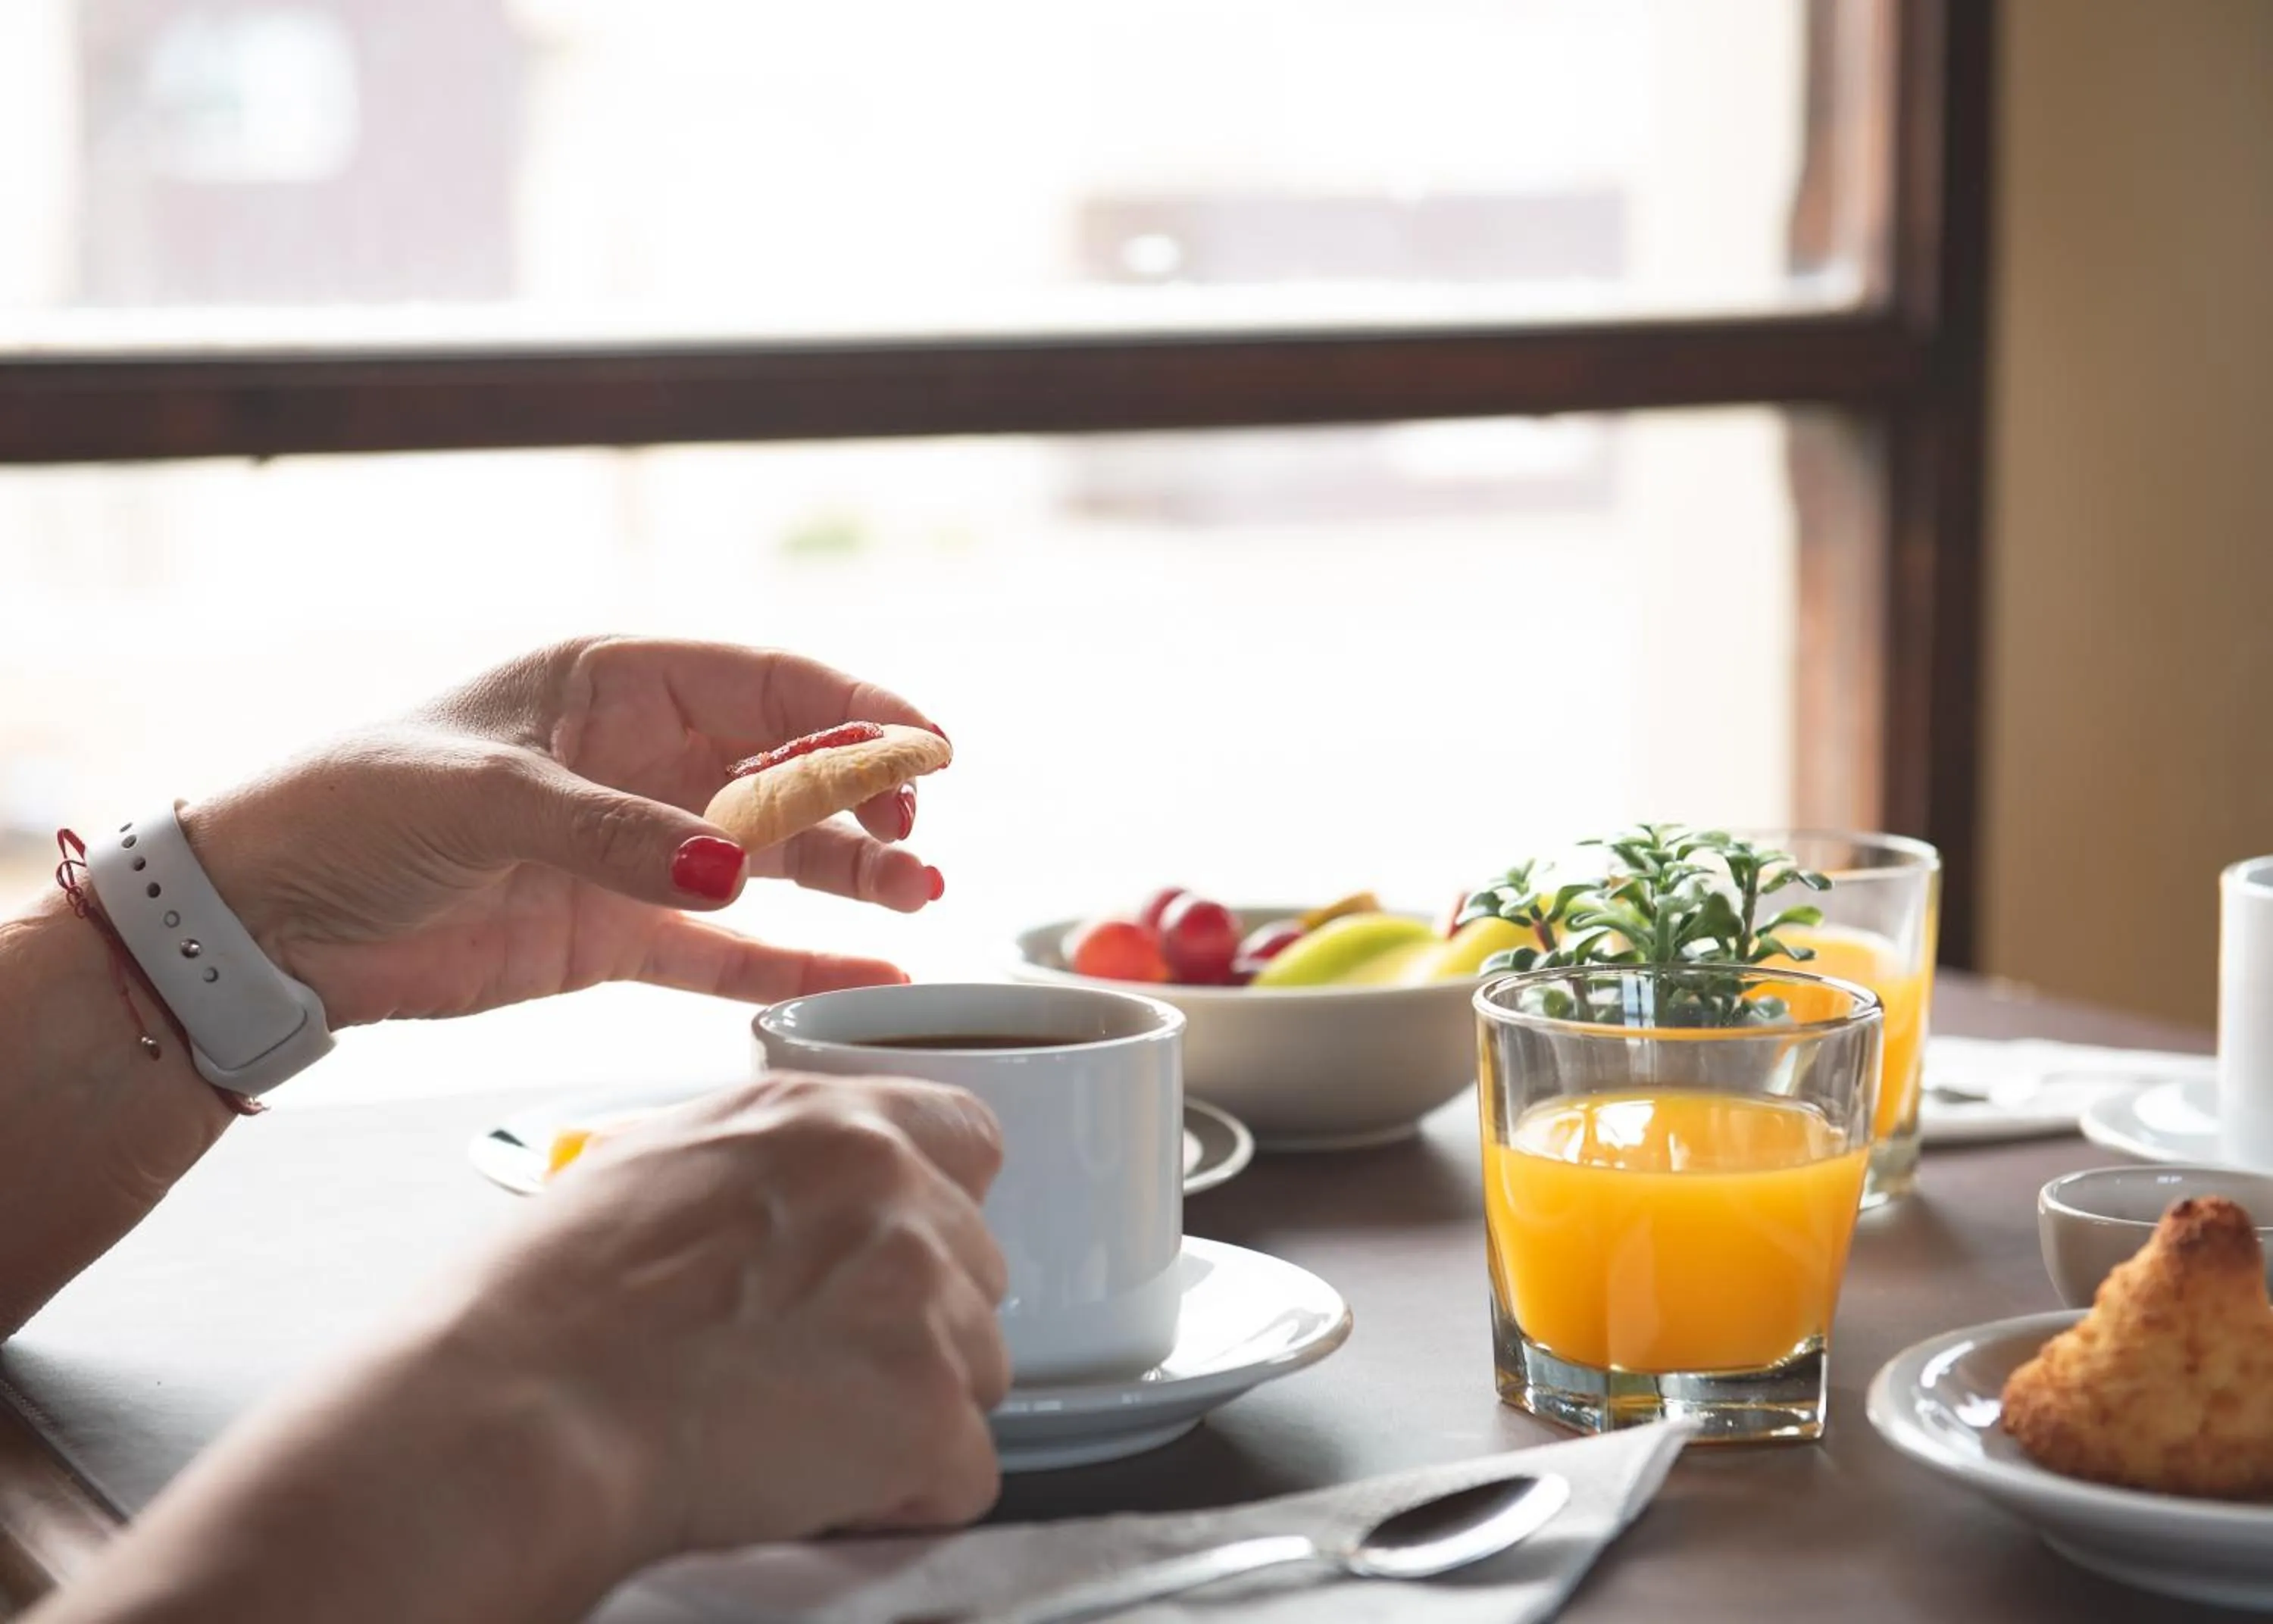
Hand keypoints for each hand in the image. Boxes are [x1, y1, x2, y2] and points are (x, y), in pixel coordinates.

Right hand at [19, 1073, 1010, 1623]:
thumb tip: (806, 1185)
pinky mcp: (926, 1404)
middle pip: (978, 1269)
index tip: (887, 1266)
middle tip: (804, 1367)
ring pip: (981, 1368)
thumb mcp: (657, 1160)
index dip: (936, 1216)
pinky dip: (903, 1495)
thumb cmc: (547, 1308)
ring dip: (910, 1409)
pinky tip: (811, 1482)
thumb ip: (770, 1159)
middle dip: (916, 1327)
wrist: (518, 1417)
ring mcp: (919, 1290)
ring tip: (792, 1424)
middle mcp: (890, 1183)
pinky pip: (966, 1470)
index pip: (970, 1141)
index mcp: (826, 1117)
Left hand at [176, 637, 948, 1026]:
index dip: (853, 708)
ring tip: (918, 897)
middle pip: (786, 771)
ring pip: (772, 860)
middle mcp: (640, 760)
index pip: (763, 682)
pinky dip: (797, 963)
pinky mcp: (617, 934)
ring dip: (849, 877)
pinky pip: (728, 951)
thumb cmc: (356, 808)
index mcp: (612, 685)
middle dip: (863, 798)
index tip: (926, 745)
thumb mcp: (483, 796)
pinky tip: (870, 975)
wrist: (270, 920)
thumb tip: (733, 871)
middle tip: (913, 835)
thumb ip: (614, 831)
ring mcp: (636, 850)